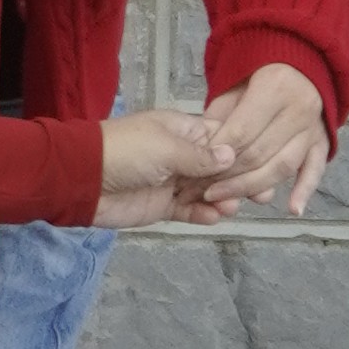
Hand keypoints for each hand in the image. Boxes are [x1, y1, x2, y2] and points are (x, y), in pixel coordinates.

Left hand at [90, 107, 249, 232]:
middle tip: (261, 194)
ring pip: (208, 192)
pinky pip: (189, 211)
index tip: (265, 164)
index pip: (223, 139)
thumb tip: (232, 156)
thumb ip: (201, 156)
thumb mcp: (167, 148)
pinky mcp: (162, 206)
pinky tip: (215, 217)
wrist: (83, 178)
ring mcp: (173, 182)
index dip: (243, 153)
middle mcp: (183, 155)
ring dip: (222, 199)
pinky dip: (202, 214)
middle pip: (220, 169)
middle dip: (239, 180)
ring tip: (232, 207)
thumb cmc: (125, 151)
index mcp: (185, 131)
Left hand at [197, 63, 333, 216]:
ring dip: (254, 188)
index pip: (241, 133)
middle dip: (229, 177)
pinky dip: (305, 190)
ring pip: (284, 165)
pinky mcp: (323, 139)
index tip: (196, 174)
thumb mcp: (230, 87)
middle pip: (260, 153)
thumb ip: (219, 119)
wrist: (297, 59)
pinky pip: (315, 168)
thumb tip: (205, 155)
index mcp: (275, 87)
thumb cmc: (255, 74)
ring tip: (227, 202)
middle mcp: (299, 107)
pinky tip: (293, 209)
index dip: (217, 157)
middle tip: (204, 192)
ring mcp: (313, 125)